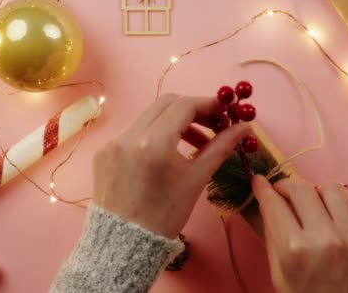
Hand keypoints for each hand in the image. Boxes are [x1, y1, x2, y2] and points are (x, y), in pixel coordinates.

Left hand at [93, 94, 250, 238]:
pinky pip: (134, 132)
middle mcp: (129, 136)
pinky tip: (167, 154)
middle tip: (213, 124)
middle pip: (166, 104)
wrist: (126, 244)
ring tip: (196, 142)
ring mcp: (113, 143)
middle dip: (193, 110)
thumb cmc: (166, 215)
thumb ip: (221, 147)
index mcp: (153, 143)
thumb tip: (244, 127)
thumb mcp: (196, 179)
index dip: (209, 104)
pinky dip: (155, 135)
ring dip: (175, 122)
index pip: (185, 106)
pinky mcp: (104, 152)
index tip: (225, 110)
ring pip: (149, 117)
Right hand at [252, 176, 347, 292]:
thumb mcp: (279, 274)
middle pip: (301, 188)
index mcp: (293, 250)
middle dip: (287, 187)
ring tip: (316, 208)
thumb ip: (272, 234)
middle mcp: (324, 239)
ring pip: (331, 188)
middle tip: (285, 194)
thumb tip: (265, 199)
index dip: (263, 188)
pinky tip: (341, 217)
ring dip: (319, 194)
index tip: (260, 181)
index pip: (273, 202)